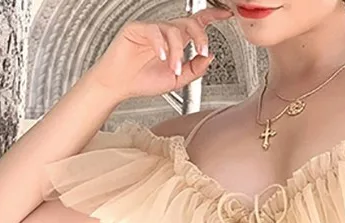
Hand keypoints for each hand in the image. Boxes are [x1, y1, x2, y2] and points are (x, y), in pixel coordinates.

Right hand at [90, 7, 233, 99]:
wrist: (120, 86)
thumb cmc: (143, 81)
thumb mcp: (176, 80)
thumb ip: (194, 70)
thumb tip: (209, 58)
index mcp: (176, 42)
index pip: (195, 23)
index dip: (211, 17)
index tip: (225, 15)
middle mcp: (165, 33)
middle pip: (188, 23)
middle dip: (199, 36)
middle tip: (202, 50)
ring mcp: (151, 29)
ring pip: (173, 30)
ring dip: (177, 51)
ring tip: (173, 67)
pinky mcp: (136, 29)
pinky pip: (153, 31)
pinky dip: (160, 45)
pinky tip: (161, 56)